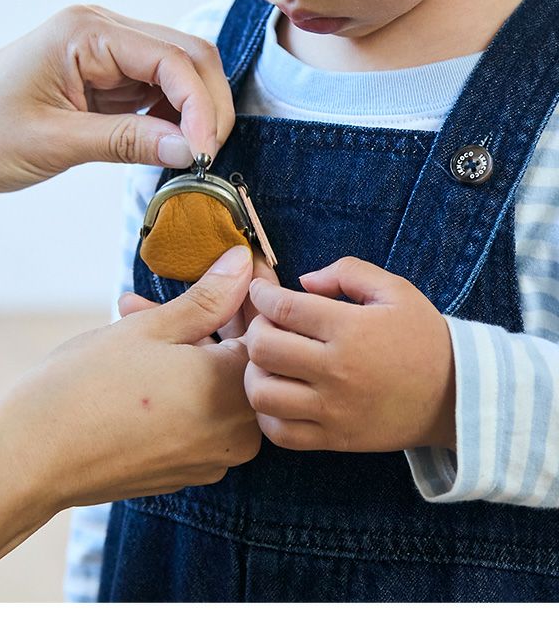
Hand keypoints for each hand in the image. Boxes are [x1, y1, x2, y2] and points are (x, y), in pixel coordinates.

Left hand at [0, 5, 234, 267]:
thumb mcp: (54, 143)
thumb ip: (127, 142)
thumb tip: (191, 149)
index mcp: (84, 31)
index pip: (173, 58)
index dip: (201, 106)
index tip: (204, 153)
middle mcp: (98, 31)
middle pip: (186, 57)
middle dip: (207, 105)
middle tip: (207, 157)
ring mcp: (100, 54)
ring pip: (176, 74)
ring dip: (193, 112)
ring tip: (192, 157)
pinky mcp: (99, 80)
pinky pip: (153, 92)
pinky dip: (171, 119)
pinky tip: (169, 147)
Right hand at [0, 246, 260, 589]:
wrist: (31, 460)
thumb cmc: (85, 387)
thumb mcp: (149, 329)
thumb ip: (207, 298)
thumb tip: (243, 264)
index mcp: (233, 390)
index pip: (264, 329)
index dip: (244, 291)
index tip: (228, 264)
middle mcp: (236, 432)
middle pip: (237, 358)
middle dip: (204, 318)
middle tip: (157, 294)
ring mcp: (211, 458)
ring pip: (212, 385)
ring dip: (184, 349)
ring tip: (134, 320)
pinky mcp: (185, 472)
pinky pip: (197, 416)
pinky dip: (177, 386)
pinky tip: (134, 364)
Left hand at [243, 256, 455, 453]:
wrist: (458, 397)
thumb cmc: (423, 337)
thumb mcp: (395, 289)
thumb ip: (346, 272)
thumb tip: (302, 281)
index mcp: (351, 330)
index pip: (283, 308)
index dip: (262, 295)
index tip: (262, 290)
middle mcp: (337, 372)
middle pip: (263, 349)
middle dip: (256, 329)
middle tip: (267, 325)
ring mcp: (334, 411)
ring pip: (262, 394)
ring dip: (255, 373)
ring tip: (269, 363)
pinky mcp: (335, 440)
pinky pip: (280, 434)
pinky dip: (267, 414)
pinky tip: (279, 395)